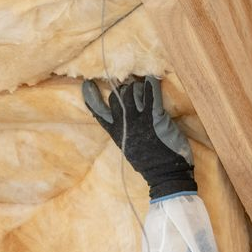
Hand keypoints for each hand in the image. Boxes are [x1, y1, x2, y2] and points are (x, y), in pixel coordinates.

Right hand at [81, 75, 196, 200]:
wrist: (164, 173)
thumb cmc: (147, 162)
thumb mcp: (127, 145)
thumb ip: (122, 130)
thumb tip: (120, 117)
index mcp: (115, 131)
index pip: (97, 110)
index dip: (91, 96)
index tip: (87, 84)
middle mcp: (124, 123)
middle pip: (116, 97)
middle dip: (123, 89)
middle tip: (131, 87)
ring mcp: (139, 119)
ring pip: (132, 92)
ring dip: (137, 87)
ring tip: (143, 87)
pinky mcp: (156, 117)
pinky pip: (151, 96)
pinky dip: (151, 85)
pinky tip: (152, 78)